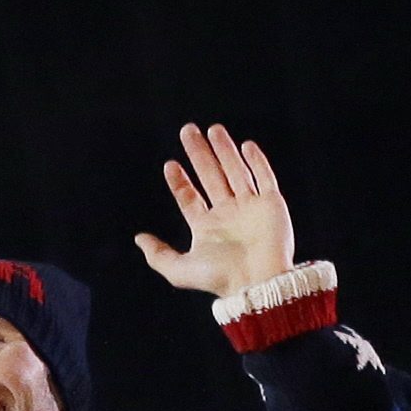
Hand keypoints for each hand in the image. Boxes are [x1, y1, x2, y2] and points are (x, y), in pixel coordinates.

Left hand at [135, 122, 298, 303]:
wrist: (258, 281)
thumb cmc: (220, 278)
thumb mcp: (179, 270)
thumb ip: (158, 255)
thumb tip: (139, 239)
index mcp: (208, 227)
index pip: (191, 197)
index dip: (180, 181)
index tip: (171, 164)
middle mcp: (228, 214)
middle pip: (211, 176)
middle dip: (199, 153)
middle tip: (187, 130)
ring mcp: (250, 207)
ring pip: (235, 171)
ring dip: (224, 150)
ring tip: (213, 129)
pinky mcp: (272, 204)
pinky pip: (264, 177)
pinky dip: (256, 161)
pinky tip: (245, 146)